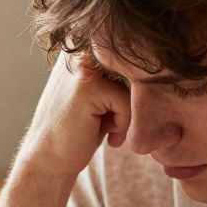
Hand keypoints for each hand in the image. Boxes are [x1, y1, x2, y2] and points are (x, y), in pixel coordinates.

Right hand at [16, 52, 131, 178]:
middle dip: (135, 100)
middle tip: (119, 125)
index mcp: (83, 46)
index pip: (130, 58)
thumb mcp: (102, 97)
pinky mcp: (87, 87)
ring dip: (130, 113)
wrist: (49, 160)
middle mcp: (80, 49)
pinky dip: (124, 124)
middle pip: (135, 68)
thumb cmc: (79, 131)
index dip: (134, 88)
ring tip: (114, 131)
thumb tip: (157, 66)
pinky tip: (111, 138)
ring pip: (133, 84)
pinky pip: (126, 101)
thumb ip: (122, 76)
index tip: (120, 114)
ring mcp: (82, 66)